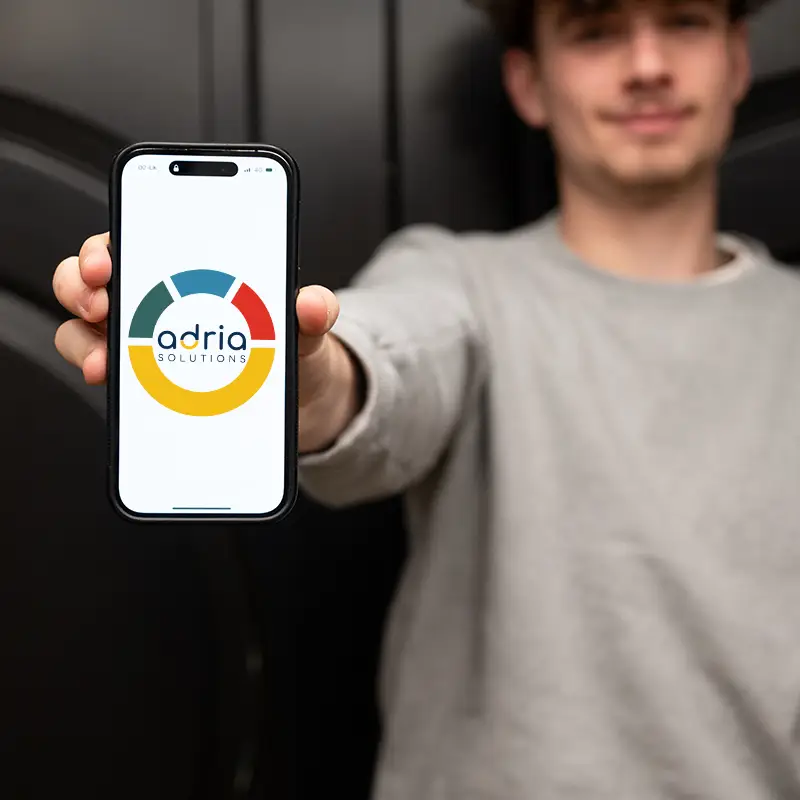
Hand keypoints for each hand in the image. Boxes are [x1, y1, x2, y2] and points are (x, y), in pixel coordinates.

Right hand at [53, 233, 360, 451]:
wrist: (302, 398)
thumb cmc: (294, 345)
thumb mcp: (307, 325)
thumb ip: (313, 310)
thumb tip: (312, 304)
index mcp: (193, 269)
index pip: (135, 237)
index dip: (110, 244)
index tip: (106, 260)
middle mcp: (158, 299)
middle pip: (94, 278)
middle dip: (81, 285)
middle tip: (98, 305)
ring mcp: (147, 341)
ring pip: (86, 328)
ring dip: (84, 341)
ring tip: (105, 364)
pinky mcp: (147, 382)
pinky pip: (109, 375)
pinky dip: (107, 381)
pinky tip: (126, 396)